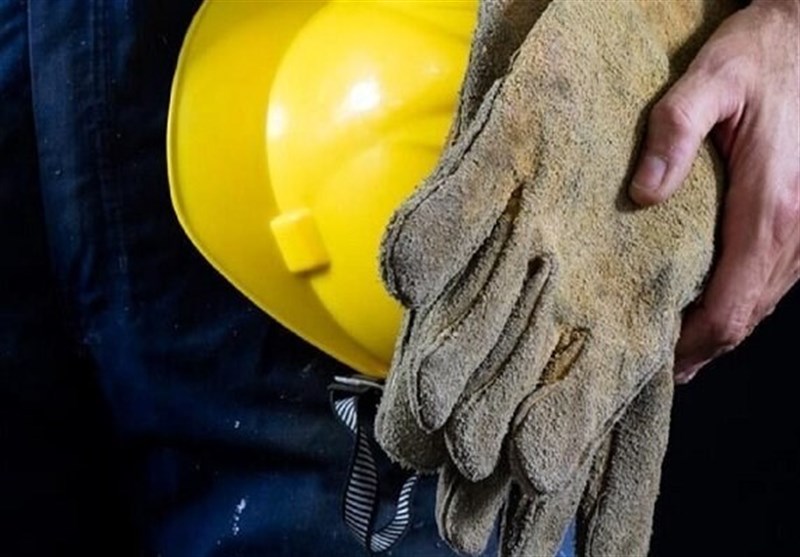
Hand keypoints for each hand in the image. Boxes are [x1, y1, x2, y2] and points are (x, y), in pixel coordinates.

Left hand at [629, 0, 799, 382]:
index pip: (729, 306)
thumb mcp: (711, 78)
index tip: (655, 362)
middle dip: (701, 350)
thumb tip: (644, 193)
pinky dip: (740, 306)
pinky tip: (711, 310)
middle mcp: (796, 231)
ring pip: (763, 305)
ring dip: (720, 332)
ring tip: (675, 350)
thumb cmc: (765, 53)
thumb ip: (674, 132)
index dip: (691, 344)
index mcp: (771, 208)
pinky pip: (774, 281)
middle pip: (746, 318)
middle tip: (654, 370)